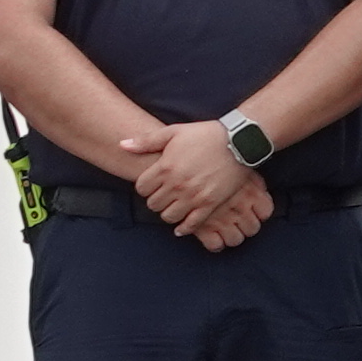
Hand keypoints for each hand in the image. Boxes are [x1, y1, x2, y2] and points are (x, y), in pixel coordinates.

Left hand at [124, 121, 267, 245]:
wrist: (239, 141)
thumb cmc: (206, 134)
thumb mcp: (174, 132)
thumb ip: (146, 141)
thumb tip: (122, 145)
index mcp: (166, 167)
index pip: (141, 188)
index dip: (145, 187)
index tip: (152, 184)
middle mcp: (177, 184)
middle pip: (153, 204)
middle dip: (155, 200)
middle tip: (163, 195)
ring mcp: (193, 196)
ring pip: (168, 216)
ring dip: (168, 213)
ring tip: (173, 206)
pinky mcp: (209, 204)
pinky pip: (191, 224)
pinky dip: (183, 228)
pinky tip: (181, 226)